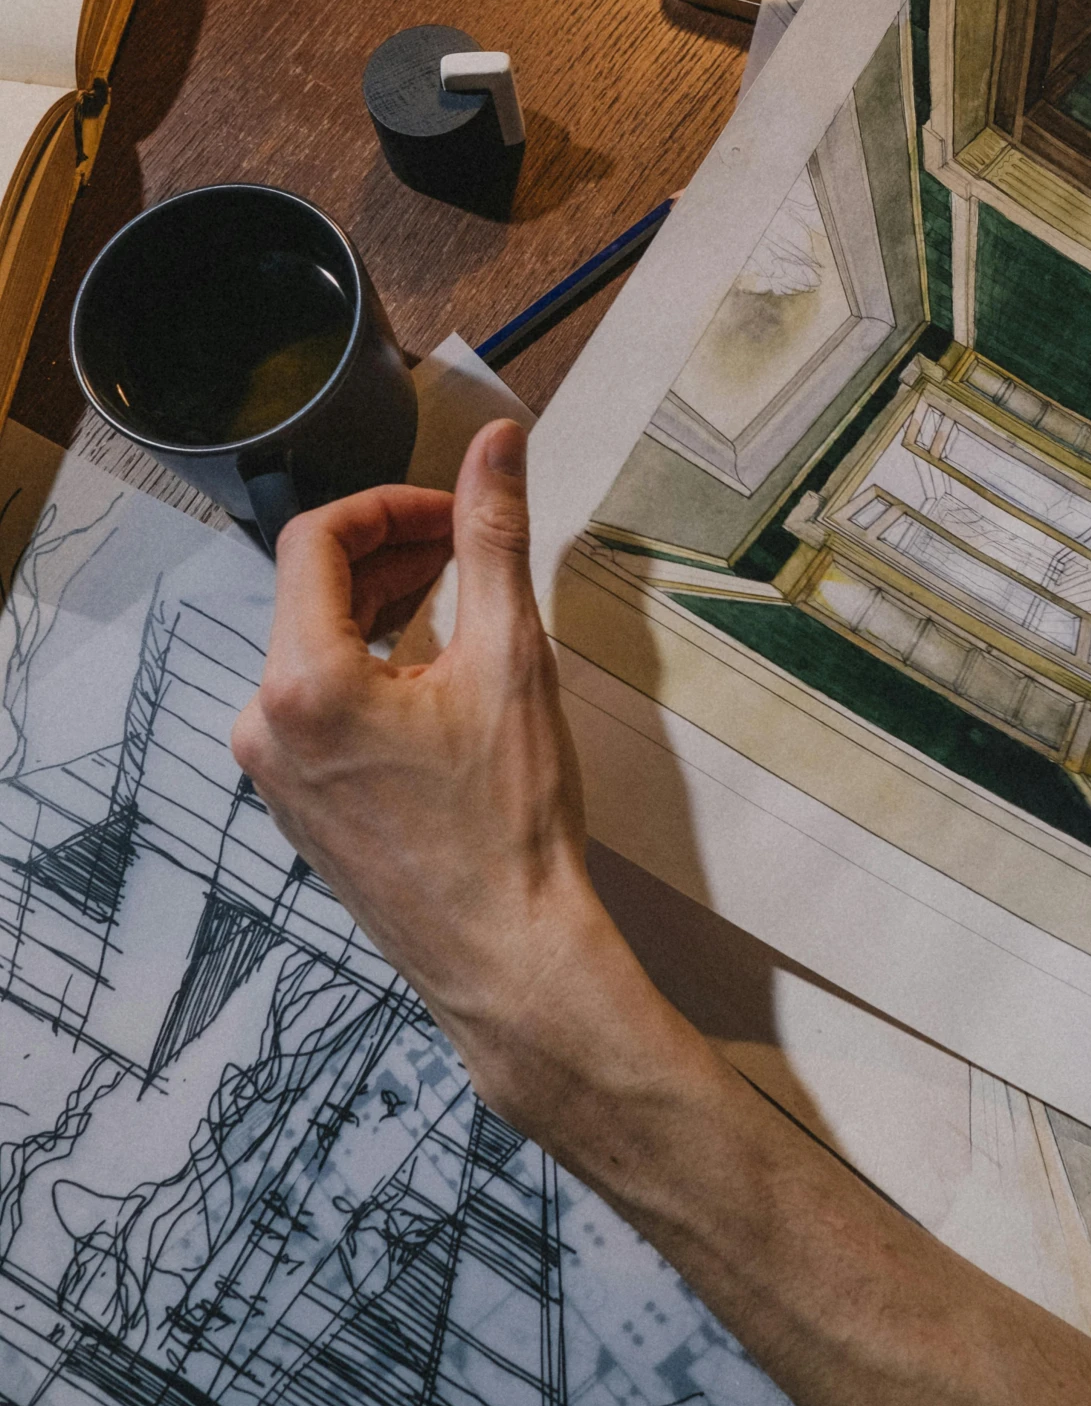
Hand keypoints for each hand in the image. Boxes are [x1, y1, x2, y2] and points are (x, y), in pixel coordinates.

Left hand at [230, 420, 662, 1140]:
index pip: (315, 541)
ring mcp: (274, 771)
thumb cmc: (509, 829)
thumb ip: (494, 536)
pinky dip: (371, 665)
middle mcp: (265, 727)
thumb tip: (495, 449)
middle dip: (392, 551)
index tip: (453, 509)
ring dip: (383, 605)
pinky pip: (317, 701)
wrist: (509, 957)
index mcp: (302, 685)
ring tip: (462, 601)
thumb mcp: (510, 658)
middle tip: (469, 543)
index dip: (390, 505)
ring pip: (314, 645)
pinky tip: (436, 673)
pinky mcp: (297, 802)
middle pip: (310, 590)